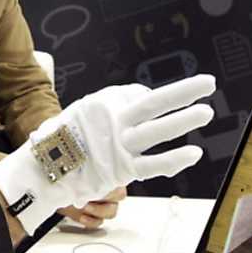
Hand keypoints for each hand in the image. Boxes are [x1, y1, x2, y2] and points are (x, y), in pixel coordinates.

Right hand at [0, 75, 215, 233]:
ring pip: (157, 130)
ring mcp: (119, 145)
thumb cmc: (65, 140)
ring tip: (207, 111)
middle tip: (208, 83)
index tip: (155, 107)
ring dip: (183, 120)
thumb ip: (113, 105)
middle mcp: (114, 120)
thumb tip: (141, 97)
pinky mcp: (121, 169)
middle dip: (183, 92)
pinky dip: (174, 159)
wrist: (43, 168)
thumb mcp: (84, 110)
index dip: (150, 101)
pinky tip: (193, 153)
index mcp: (105, 102)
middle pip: (154, 103)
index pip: (139, 95)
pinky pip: (152, 164)